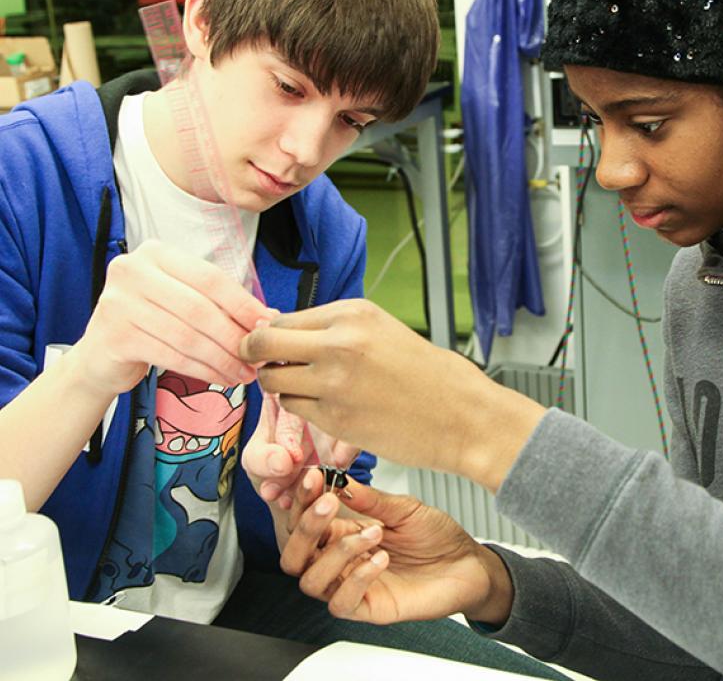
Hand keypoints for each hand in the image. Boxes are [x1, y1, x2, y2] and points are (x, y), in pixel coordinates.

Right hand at [69, 240, 271, 404]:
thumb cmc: (151, 323)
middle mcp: (132, 270)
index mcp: (156, 253)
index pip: (210, 277)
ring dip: (222, 358)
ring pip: (187, 335)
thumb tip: (269, 316)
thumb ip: (220, 304)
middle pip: (200, 307)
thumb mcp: (183, 302)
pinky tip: (221, 378)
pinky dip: (202, 370)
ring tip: (243, 373)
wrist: (99, 356)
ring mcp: (119, 303)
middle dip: (234, 336)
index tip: (267, 324)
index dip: (243, 303)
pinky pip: (171, 355)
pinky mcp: (115, 336)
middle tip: (257, 356)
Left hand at [239, 300, 544, 488]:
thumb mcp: (379, 330)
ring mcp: (334, 382)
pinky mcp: (334, 418)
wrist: (460, 414)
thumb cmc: (425, 373)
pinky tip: (325, 406)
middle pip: (262, 343)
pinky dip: (301, 409)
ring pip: (273, 381)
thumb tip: (276, 327)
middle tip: (258, 365)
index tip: (267, 345)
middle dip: (253, 355)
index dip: (267, 335)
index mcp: (352, 313)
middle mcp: (339, 342)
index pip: (281, 319)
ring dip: (280, 386)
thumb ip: (331, 328)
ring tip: (305, 388)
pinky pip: (294, 410)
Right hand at [282, 475, 513, 625]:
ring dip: (336, 554)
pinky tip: (381, 559)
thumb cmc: (436, 535)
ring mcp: (352, 586)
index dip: (301, 501)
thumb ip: (370, 499)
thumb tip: (338, 480)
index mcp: (343, 532)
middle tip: (329, 504)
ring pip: (311, 582)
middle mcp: (341, 561)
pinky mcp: (369, 609)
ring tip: (375, 533)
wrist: (468, 563)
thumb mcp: (404, 508)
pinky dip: (355, 580)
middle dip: (306, 529)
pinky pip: (341, 604)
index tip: (313, 478)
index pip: (303, 522)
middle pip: (294, 556)